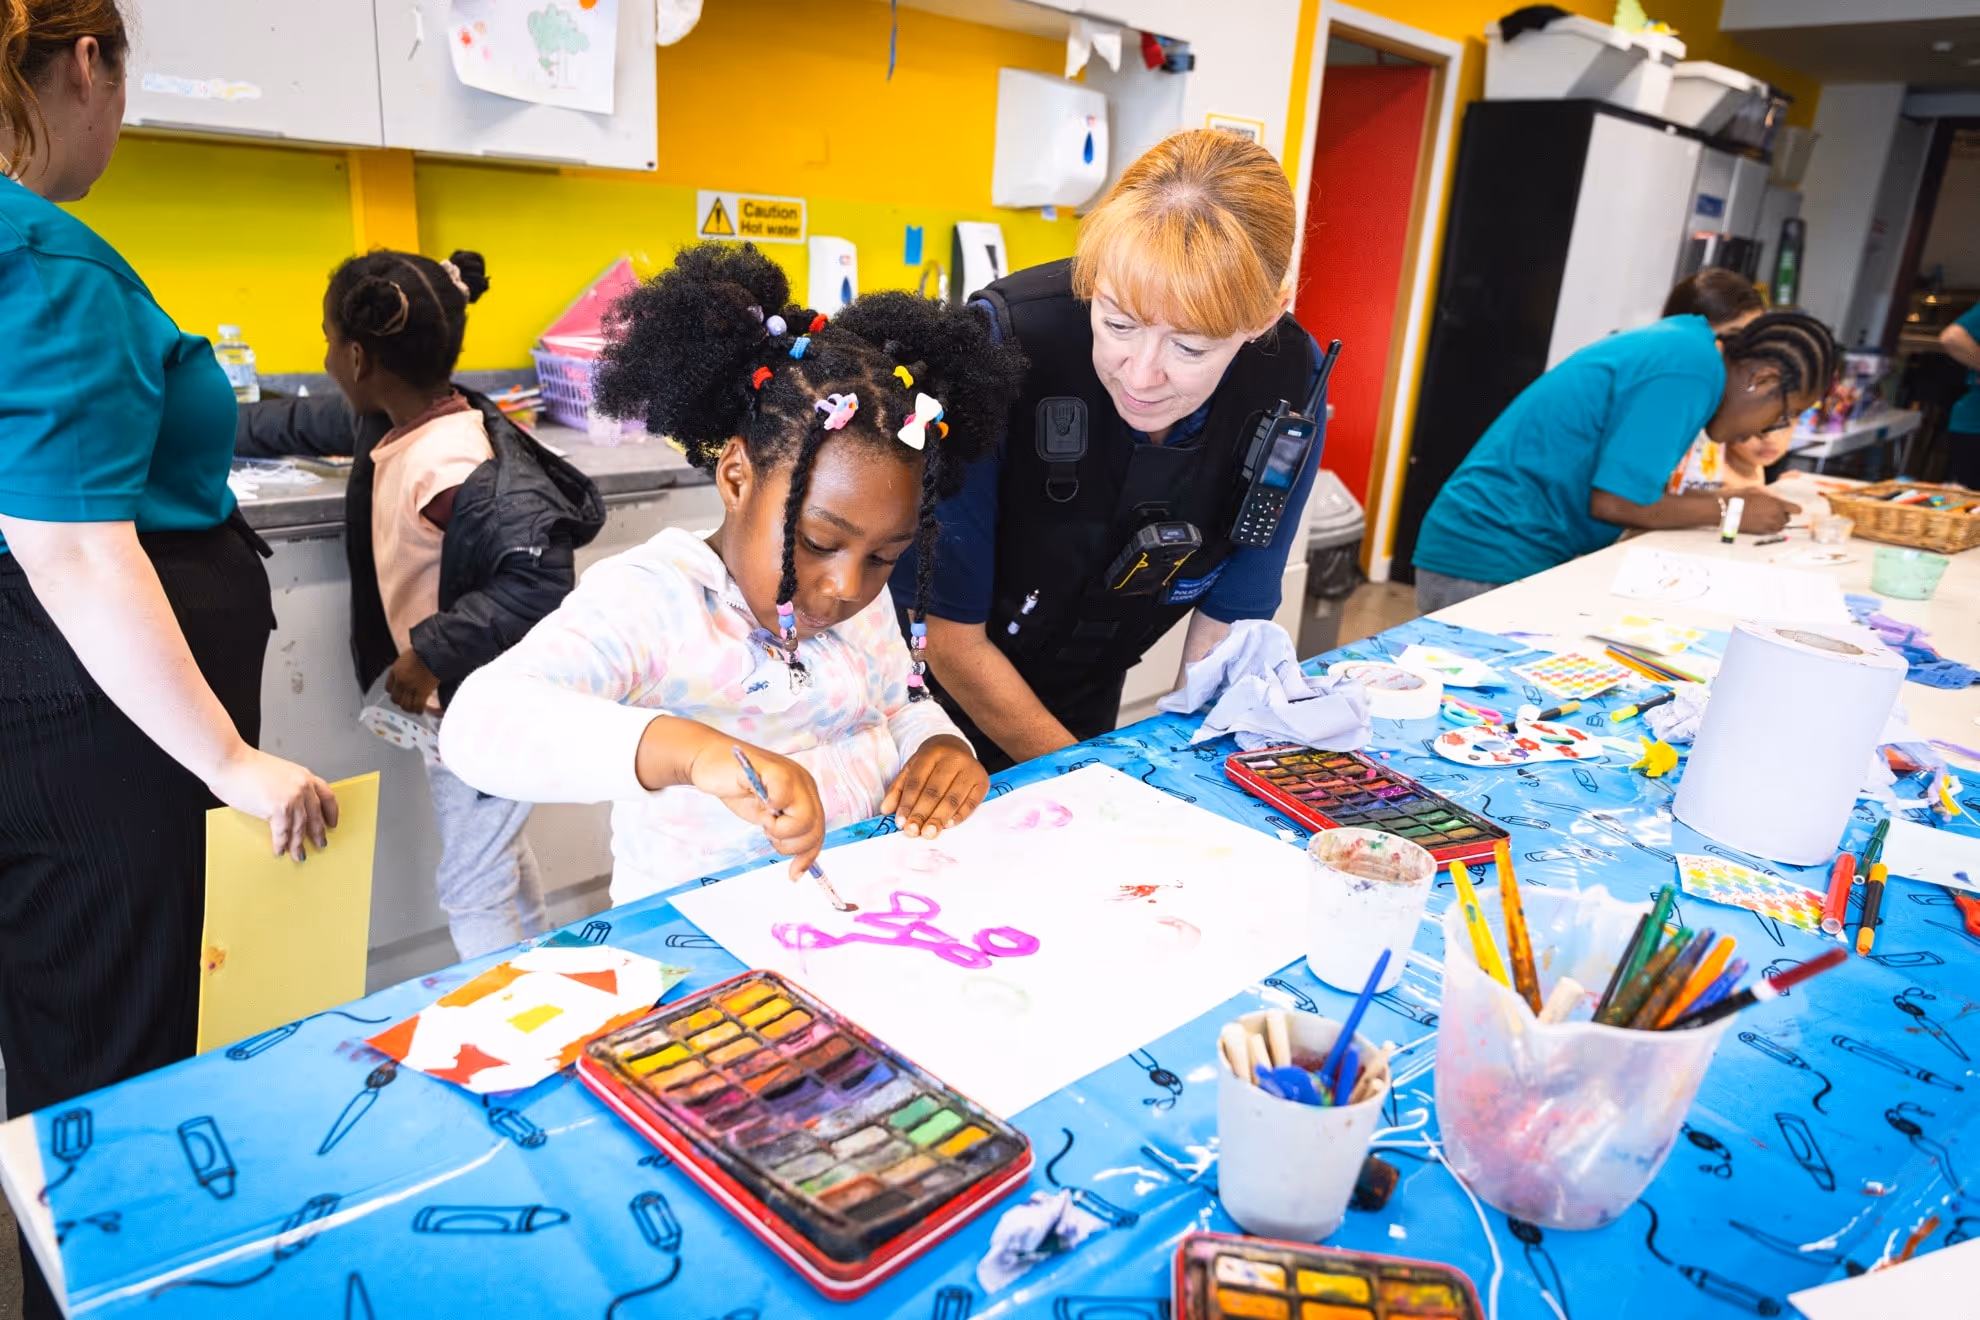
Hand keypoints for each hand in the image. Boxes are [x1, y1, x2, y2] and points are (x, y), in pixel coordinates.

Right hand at [208, 745, 340, 860]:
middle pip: (315, 816)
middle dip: (317, 833)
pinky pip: (282, 832)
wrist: (230, 761)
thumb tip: (287, 805)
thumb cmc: (246, 765)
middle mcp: (302, 786)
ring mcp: (292, 798)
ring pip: (300, 827)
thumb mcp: (279, 772)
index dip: (331, 812)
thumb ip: (288, 787)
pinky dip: (281, 844)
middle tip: (320, 844)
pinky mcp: (278, 808)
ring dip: (299, 844)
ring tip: (299, 854)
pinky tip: (280, 850)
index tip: (332, 822)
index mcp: (304, 776)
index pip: (327, 796)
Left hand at [386, 647, 441, 713]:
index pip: (389, 688)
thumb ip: (404, 668)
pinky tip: (420, 711)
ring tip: (413, 709)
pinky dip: (419, 709)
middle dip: (400, 702)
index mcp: (396, 671)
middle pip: (396, 699)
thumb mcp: (407, 657)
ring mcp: (411, 687)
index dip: (394, 693)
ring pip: (406, 704)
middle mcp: (401, 681)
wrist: (434, 652)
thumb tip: (407, 675)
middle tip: (405, 704)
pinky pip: (418, 705)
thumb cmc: (423, 651)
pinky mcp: (423, 692)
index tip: (398, 694)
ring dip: (409, 708)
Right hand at [686, 733, 825, 880]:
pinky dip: (769, 810)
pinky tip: (758, 803)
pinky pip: (783, 799)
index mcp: (806, 794)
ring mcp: (792, 776)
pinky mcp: (774, 770)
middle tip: (767, 831)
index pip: (818, 831)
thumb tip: (800, 868)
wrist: (709, 761)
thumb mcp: (765, 816)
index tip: (793, 874)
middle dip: (789, 844)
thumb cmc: (737, 787)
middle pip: (815, 830)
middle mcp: (804, 784)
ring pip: (804, 821)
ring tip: (762, 817)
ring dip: (778, 830)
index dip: (807, 856)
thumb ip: (785, 831)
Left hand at [882, 735, 987, 838]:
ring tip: (927, 833)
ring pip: (953, 798)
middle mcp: (954, 758)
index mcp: (932, 752)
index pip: (917, 781)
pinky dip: (958, 816)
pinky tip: (947, 826)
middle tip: (913, 832)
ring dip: (939, 818)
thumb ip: (898, 789)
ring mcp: (971, 769)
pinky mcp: (983, 782)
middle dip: (922, 813)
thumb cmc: (931, 764)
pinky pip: (971, 803)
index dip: (908, 803)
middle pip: (935, 790)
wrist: (956, 748)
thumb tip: (886, 810)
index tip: (900, 822)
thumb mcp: (912, 769)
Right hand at [1736, 491, 1798, 533]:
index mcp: (1778, 504)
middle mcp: (1776, 516)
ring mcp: (1770, 525)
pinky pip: (1774, 530)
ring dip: (1777, 521)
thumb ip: (1773, 495)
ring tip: (1766, 515)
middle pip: (1788, 518)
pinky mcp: (1763, 531)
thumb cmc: (1742, 496)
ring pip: (1782, 525)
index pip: (1797, 510)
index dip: (1793, 508)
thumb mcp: (1760, 489)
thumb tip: (1780, 500)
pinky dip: (1771, 526)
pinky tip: (1762, 520)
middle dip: (1783, 513)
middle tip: (1772, 509)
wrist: (1728, 509)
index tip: (1789, 507)